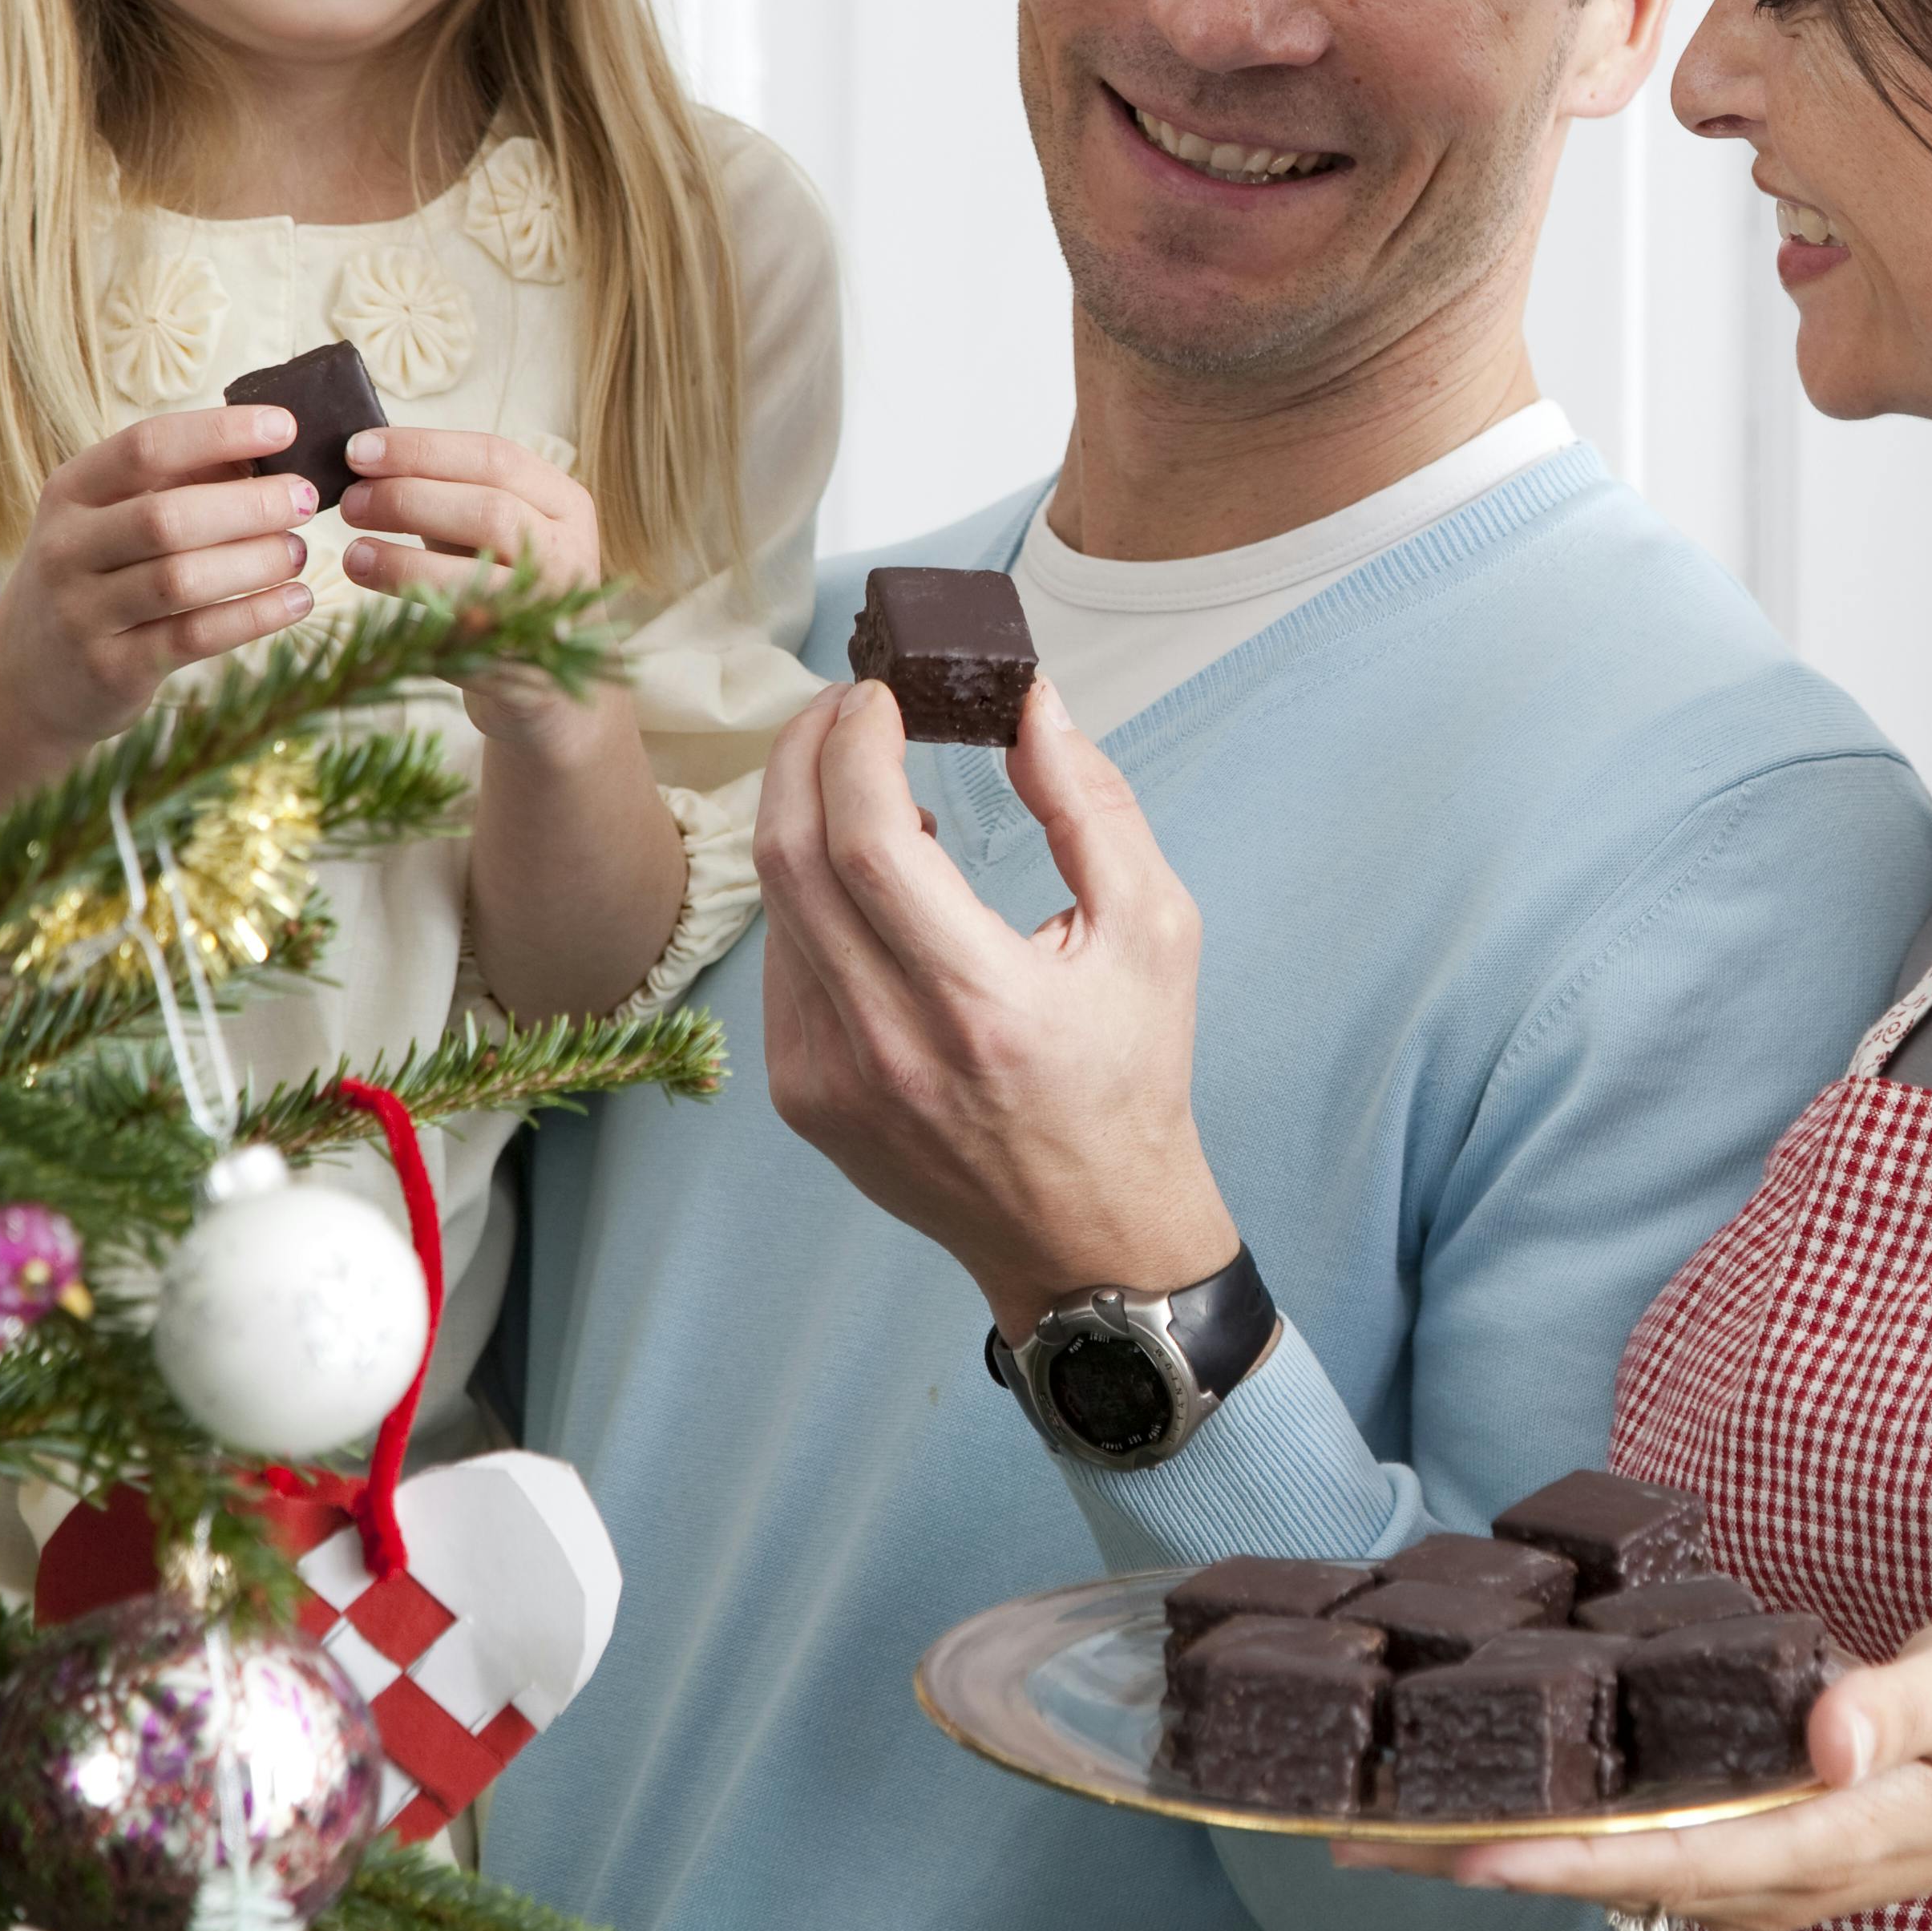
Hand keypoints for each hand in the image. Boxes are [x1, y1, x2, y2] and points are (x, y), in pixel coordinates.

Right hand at [0, 405, 319, 821]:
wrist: (25, 671)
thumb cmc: (95, 572)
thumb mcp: (113, 516)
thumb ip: (182, 480)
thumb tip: (273, 449)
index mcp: (71, 491)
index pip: (145, 446)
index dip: (219, 432)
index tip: (284, 427)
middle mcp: (67, 548)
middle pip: (166, 517)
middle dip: (249, 504)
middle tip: (306, 499)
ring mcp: (83, 612)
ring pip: (181, 580)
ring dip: (255, 561)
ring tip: (298, 552)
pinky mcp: (111, 668)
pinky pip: (194, 637)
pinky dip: (255, 616)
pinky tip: (297, 600)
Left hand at [332, 427, 615, 746]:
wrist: (548, 683)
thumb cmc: (504, 587)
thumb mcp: (490, 531)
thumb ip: (446, 493)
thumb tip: (364, 457)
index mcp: (565, 504)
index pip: (496, 457)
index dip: (422, 449)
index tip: (359, 450)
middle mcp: (570, 552)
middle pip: (489, 507)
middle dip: (408, 498)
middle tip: (350, 503)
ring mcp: (552, 611)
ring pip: (478, 570)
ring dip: (402, 559)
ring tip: (352, 554)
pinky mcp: (526, 664)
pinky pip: (462, 631)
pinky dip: (412, 609)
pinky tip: (373, 594)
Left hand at [756, 675, 1239, 1341]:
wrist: (1086, 1235)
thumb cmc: (1129, 1078)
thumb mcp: (1154, 930)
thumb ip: (1092, 805)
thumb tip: (1030, 703)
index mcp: (983, 1003)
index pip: (869, 845)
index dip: (855, 749)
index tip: (878, 694)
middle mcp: (890, 1046)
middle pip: (790, 861)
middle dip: (802, 754)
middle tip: (843, 705)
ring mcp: (830, 1080)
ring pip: (777, 908)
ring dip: (805, 818)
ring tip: (868, 785)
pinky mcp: (802, 1098)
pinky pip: (784, 962)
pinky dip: (812, 896)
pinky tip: (869, 884)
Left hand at [1334, 1614, 1931, 1930]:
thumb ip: (1901, 1703)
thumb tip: (1822, 1740)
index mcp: (1820, 1836)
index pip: (1667, 1858)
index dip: (1560, 1859)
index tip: (1460, 1850)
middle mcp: (1771, 1877)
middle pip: (1603, 1879)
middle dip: (1474, 1861)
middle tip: (1345, 1835)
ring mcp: (1756, 1878)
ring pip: (1604, 1874)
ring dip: (1495, 1850)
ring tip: (1374, 1824)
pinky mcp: (1747, 1856)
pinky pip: (1633, 1853)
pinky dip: (1553, 1831)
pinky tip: (1490, 1797)